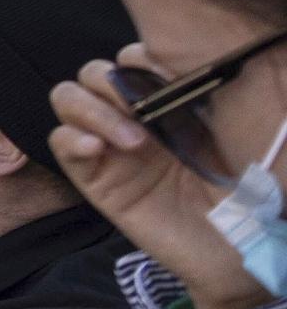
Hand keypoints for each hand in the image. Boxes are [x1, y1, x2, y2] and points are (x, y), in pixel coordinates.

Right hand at [52, 59, 272, 308]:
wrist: (239, 250)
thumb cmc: (247, 191)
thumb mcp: (235, 134)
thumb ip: (204, 98)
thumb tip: (183, 61)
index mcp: (166, 103)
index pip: (132, 58)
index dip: (144, 58)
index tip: (174, 78)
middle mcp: (133, 120)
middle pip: (93, 73)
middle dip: (111, 82)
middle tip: (143, 110)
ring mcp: (111, 148)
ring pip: (68, 98)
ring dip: (92, 109)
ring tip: (130, 141)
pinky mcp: (95, 179)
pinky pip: (61, 142)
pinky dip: (72, 138)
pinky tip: (97, 148)